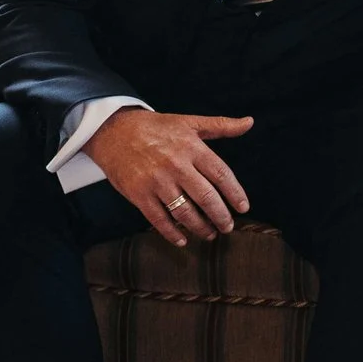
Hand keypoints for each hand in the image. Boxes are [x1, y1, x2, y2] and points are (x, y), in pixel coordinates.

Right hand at [88, 109, 253, 246]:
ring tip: (210, 234)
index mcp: (192, 148)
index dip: (235, 194)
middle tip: (228, 227)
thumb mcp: (189, 122)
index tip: (243, 208)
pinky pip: (159, 219)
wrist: (113, 130)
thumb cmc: (155, 127)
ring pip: (185, 212)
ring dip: (201, 227)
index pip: (222, 175)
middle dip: (221, 216)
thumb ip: (221, 125)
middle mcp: (176, 166)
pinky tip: (183, 239)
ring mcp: (157, 181)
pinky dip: (172, 233)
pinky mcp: (138, 194)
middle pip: (206, 198)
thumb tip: (249, 122)